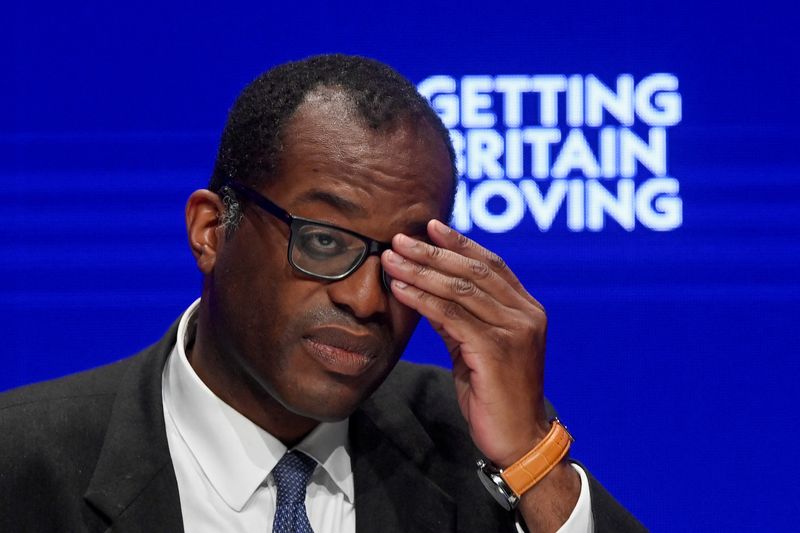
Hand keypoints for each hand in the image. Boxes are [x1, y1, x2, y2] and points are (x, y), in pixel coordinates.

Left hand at [381, 219, 550, 466]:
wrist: (518, 439)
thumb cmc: (495, 394)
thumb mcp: (475, 348)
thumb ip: (459, 318)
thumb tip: (426, 289)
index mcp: (526, 309)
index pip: (491, 264)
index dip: (460, 243)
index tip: (430, 226)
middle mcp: (526, 314)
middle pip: (474, 270)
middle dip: (433, 252)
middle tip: (399, 238)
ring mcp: (515, 330)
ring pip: (461, 289)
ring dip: (421, 271)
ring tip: (391, 259)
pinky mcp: (497, 350)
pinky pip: (452, 316)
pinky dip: (423, 299)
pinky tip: (401, 289)